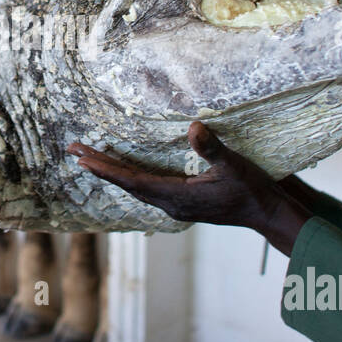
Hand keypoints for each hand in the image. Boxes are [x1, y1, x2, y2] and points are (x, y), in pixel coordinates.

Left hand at [68, 121, 311, 253]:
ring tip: (89, 157)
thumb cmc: (253, 190)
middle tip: (74, 150)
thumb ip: (213, 148)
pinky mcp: (183, 202)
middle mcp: (171, 204)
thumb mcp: (234, 165)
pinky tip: (124, 168)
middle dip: (101, 167)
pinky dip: (130, 176)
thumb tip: (194, 128)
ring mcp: (176, 205)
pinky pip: (148, 188)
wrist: (268, 213)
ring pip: (136, 187)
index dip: (107, 170)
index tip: (83, 159)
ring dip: (113, 171)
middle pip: (128, 184)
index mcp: (178, 197)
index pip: (134, 182)